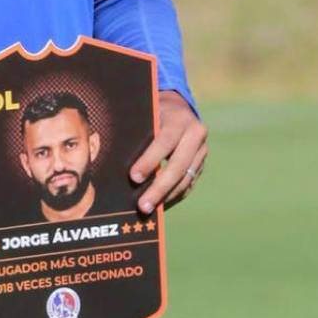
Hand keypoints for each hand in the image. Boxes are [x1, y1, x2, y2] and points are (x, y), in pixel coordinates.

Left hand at [129, 91, 206, 213]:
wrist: (178, 108)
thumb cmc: (153, 112)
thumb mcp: (147, 114)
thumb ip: (138, 131)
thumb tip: (116, 156)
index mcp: (180, 120)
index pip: (165, 142)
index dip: (149, 161)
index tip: (133, 177)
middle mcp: (196, 136)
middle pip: (178, 166)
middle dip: (159, 188)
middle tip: (142, 205)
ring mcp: (201, 152)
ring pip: (186, 179)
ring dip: (166, 197)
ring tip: (148, 209)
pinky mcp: (200, 165)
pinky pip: (188, 185)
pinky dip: (172, 196)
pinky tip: (158, 205)